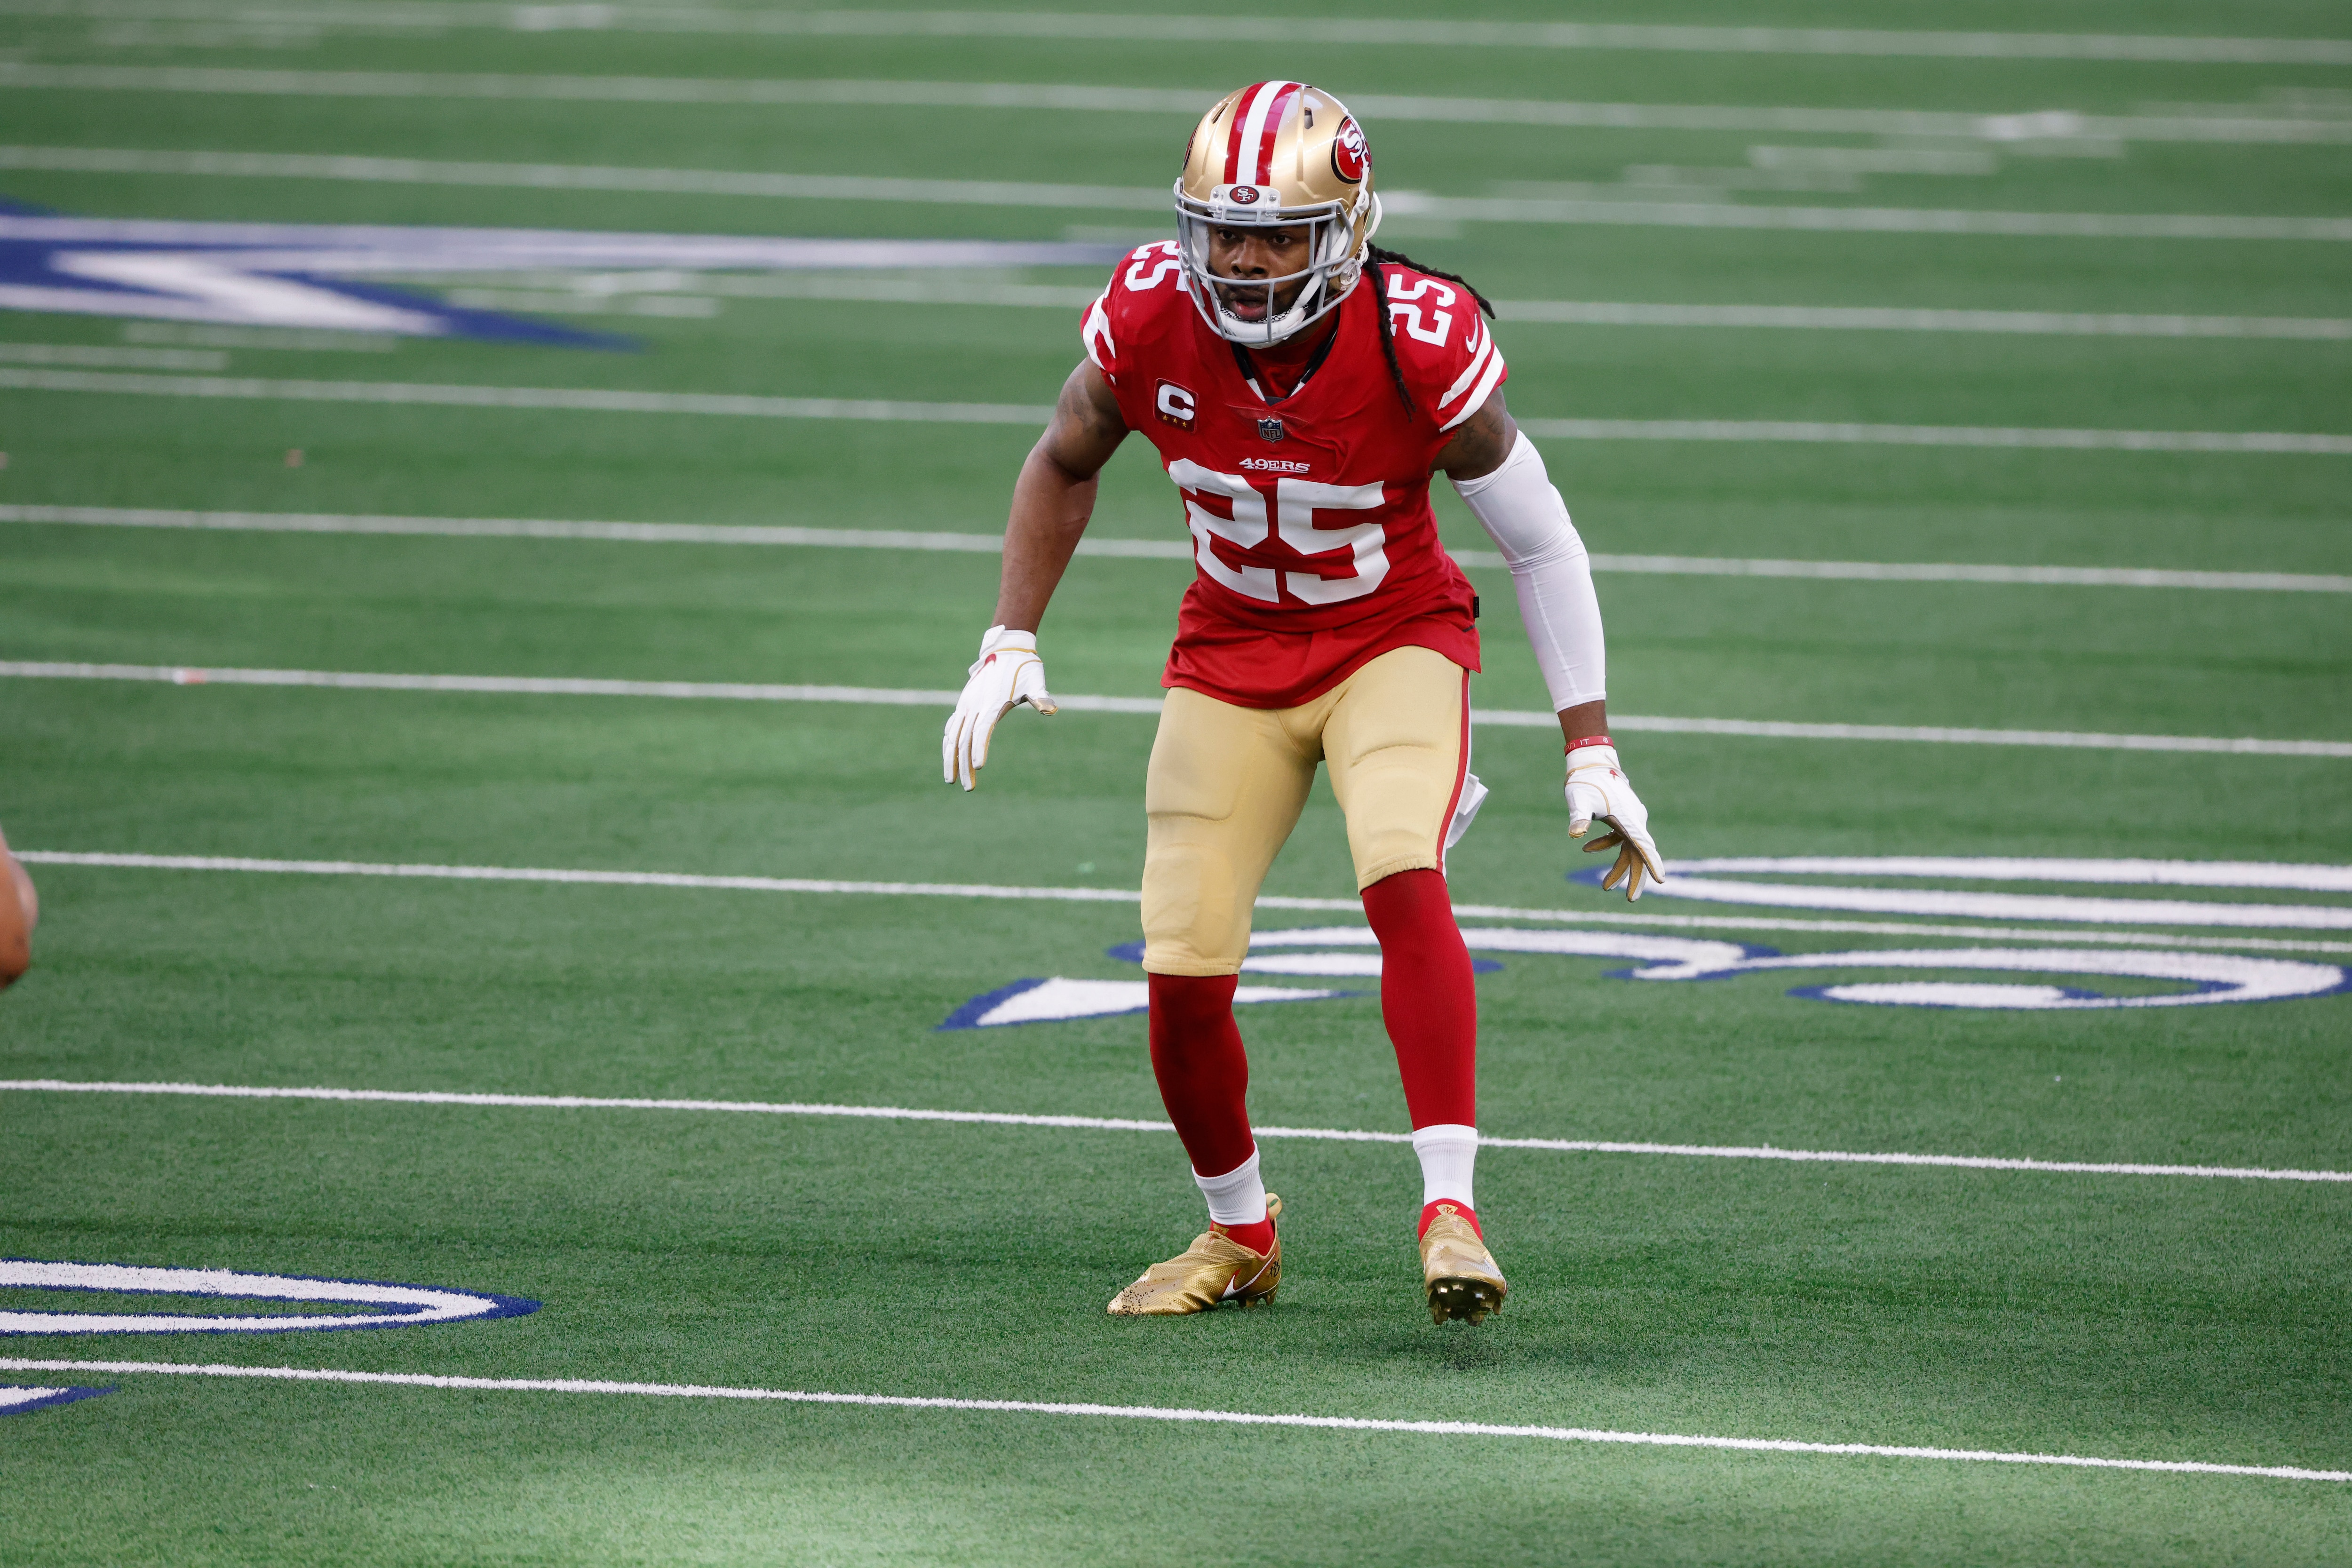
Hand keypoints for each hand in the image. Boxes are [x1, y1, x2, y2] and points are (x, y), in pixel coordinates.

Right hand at [942, 625, 1057, 790]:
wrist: (1008, 648)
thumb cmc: (1025, 668)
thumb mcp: (1035, 681)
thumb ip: (1040, 696)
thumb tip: (1051, 708)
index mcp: (991, 703)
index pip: (982, 730)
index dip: (980, 748)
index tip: (979, 766)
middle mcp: (974, 705)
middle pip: (964, 739)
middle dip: (963, 764)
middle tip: (969, 787)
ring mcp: (966, 704)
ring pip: (952, 735)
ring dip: (950, 758)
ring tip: (951, 779)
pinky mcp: (965, 703)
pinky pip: (952, 726)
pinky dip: (948, 741)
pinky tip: (949, 753)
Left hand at [1566, 743, 1662, 899]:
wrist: (1591, 762)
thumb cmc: (1585, 780)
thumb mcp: (1579, 799)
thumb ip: (1579, 817)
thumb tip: (1574, 833)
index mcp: (1628, 818)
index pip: (1643, 844)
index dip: (1652, 862)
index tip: (1661, 880)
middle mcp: (1634, 820)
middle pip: (1640, 853)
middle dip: (1636, 877)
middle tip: (1630, 899)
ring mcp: (1630, 819)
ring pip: (1630, 849)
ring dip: (1619, 868)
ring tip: (1605, 887)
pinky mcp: (1622, 817)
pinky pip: (1620, 839)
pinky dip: (1606, 846)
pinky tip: (1586, 849)